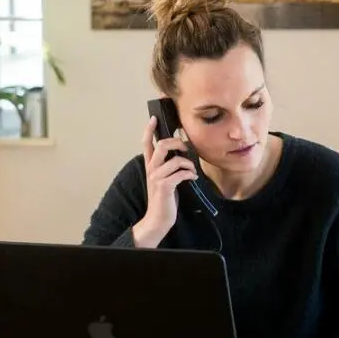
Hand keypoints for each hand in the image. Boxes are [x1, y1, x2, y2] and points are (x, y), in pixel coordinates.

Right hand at [132, 116, 197, 247]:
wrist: (158, 219)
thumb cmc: (164, 199)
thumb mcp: (164, 179)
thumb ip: (168, 167)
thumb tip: (182, 155)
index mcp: (150, 166)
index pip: (146, 143)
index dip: (149, 130)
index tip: (154, 118)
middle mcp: (151, 169)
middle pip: (162, 145)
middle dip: (178, 143)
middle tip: (187, 149)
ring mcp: (157, 178)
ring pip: (175, 160)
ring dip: (188, 163)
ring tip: (192, 170)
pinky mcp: (165, 187)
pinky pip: (180, 174)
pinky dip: (190, 174)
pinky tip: (192, 178)